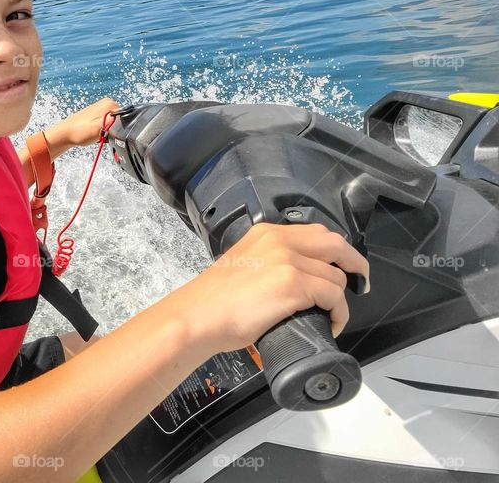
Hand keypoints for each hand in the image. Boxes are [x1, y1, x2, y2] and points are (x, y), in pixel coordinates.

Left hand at [52, 97, 119, 147]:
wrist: (66, 134)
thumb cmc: (80, 132)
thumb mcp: (100, 127)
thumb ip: (113, 121)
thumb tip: (124, 116)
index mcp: (110, 104)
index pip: (126, 118)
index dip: (119, 129)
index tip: (108, 132)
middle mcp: (107, 103)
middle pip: (120, 121)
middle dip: (113, 130)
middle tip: (102, 134)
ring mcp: (102, 107)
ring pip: (114, 123)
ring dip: (108, 130)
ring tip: (97, 133)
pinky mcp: (98, 113)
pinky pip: (107, 124)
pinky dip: (103, 130)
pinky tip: (95, 132)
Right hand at [179, 223, 369, 353]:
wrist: (198, 316)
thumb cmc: (214, 300)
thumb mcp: (243, 263)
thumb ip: (268, 260)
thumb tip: (292, 277)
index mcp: (266, 233)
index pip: (316, 232)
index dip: (336, 251)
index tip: (343, 266)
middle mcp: (279, 240)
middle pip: (335, 244)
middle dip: (353, 264)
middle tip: (359, 283)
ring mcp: (288, 260)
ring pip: (336, 276)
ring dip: (340, 300)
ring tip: (329, 316)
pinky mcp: (293, 284)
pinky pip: (334, 297)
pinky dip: (339, 314)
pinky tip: (330, 323)